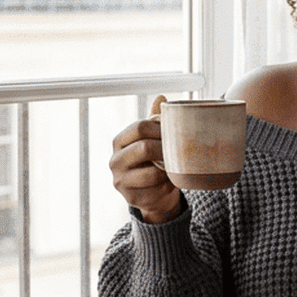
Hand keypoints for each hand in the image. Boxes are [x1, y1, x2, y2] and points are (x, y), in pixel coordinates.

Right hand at [109, 96, 183, 223]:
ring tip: (176, 165)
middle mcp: (115, 160)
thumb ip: (154, 121)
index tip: (175, 130)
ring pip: (153, 171)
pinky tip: (172, 179)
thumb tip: (161, 98)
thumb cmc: (152, 162)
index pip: (139, 127)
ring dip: (169, 168)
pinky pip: (158, 188)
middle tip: (181, 149)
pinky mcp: (132, 198)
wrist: (153, 195)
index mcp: (119, 141)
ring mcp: (121, 181)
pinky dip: (169, 183)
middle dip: (166, 148)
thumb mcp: (151, 140)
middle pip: (145, 147)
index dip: (161, 127)